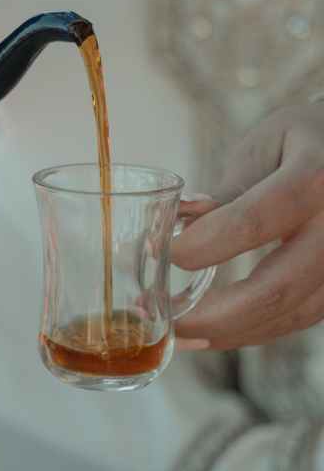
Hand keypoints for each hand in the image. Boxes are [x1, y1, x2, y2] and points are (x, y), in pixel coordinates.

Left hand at [172, 102, 323, 349]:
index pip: (252, 221)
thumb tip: (173, 230)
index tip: (162, 253)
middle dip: (213, 314)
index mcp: (315, 178)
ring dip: (229, 331)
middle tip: (162, 316)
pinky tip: (215, 329)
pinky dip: (254, 328)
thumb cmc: (304, 138)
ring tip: (179, 332)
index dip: (203, 245)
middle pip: (276, 287)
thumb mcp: (263, 148)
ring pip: (289, 314)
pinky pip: (299, 317)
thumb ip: (226, 194)